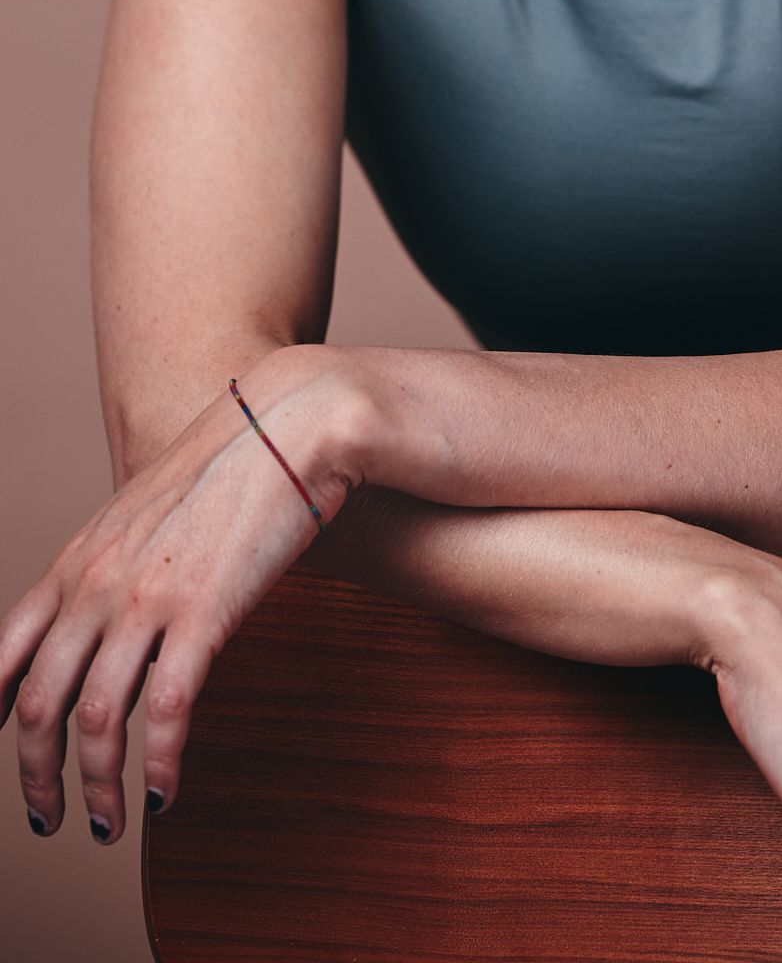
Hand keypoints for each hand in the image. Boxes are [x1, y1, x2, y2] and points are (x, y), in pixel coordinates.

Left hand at [0, 344, 364, 843]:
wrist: (287, 423)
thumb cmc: (229, 467)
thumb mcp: (146, 513)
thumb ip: (113, 565)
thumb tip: (105, 619)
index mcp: (79, 559)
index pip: (5, 651)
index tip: (4, 749)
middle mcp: (99, 582)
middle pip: (40, 703)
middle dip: (37, 776)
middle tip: (49, 820)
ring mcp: (148, 598)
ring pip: (96, 718)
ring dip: (95, 787)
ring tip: (108, 824)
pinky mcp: (205, 612)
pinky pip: (168, 711)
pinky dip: (160, 763)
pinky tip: (166, 792)